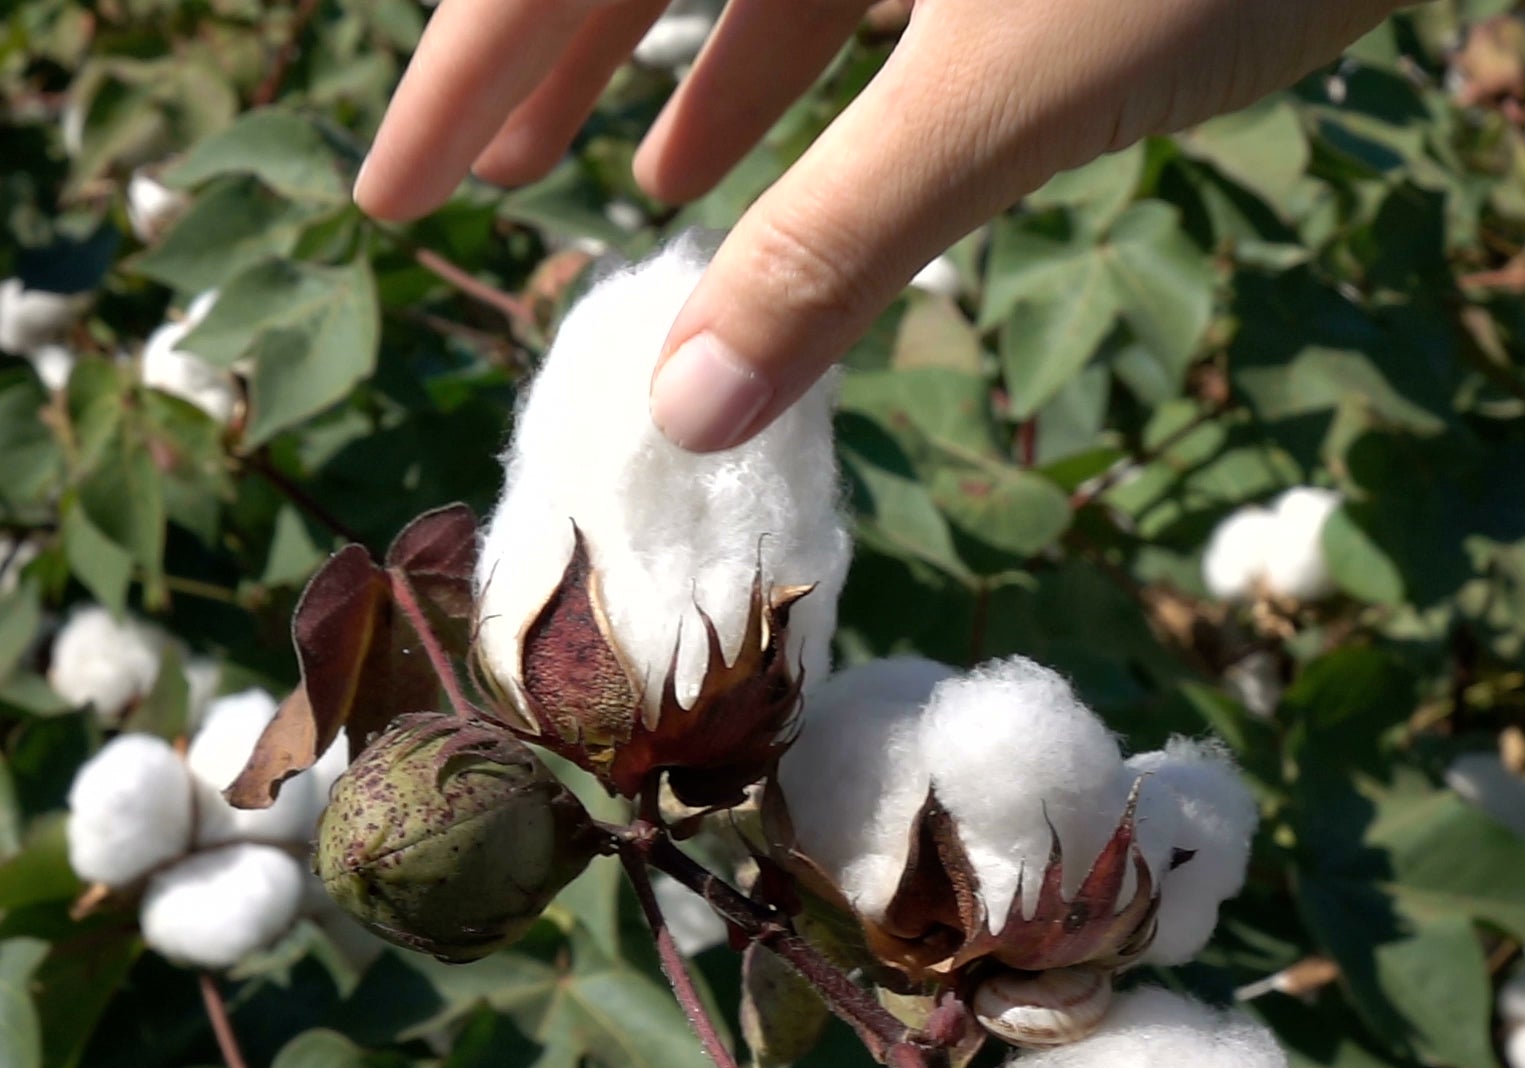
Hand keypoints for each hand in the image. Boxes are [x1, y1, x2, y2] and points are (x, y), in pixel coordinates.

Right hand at [354, 0, 1400, 450]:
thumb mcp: (1002, 98)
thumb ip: (838, 245)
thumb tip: (686, 413)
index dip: (465, 77)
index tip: (394, 197)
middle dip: (536, 74)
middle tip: (451, 196)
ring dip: (671, 77)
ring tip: (600, 190)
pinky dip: (799, 71)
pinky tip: (759, 155)